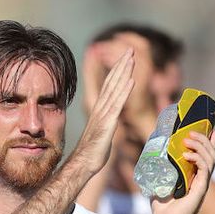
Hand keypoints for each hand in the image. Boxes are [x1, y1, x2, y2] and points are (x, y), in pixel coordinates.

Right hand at [72, 49, 135, 175]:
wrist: (84, 163)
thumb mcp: (103, 133)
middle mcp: (100, 108)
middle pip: (112, 82)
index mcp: (100, 110)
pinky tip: (131, 80)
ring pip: (115, 90)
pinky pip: (117, 105)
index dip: (117, 70)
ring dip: (123, 73)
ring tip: (131, 58)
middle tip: (129, 50)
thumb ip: (107, 123)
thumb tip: (112, 121)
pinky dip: (124, 92)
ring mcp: (103, 115)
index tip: (125, 57)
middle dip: (121, 65)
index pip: (109, 85)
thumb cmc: (93, 152)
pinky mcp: (107, 124)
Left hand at [151, 131, 214, 213]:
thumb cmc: (162, 204)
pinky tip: (187, 155)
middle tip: (191, 132)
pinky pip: (205, 170)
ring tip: (188, 139)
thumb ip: (158, 168)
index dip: (210, 142)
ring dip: (201, 146)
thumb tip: (149, 152)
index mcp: (195, 175)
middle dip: (203, 140)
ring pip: (210, 159)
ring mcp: (202, 183)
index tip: (212, 129)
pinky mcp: (201, 189)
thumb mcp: (159, 180)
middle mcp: (201, 178)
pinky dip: (198, 159)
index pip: (206, 156)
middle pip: (211, 154)